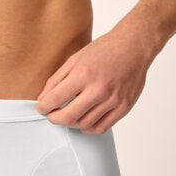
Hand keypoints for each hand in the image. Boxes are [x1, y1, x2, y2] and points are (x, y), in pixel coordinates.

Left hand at [35, 30, 151, 132]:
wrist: (134, 47)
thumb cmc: (104, 50)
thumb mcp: (76, 58)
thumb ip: (57, 79)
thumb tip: (43, 98)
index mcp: (84, 74)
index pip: (56, 99)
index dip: (43, 107)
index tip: (41, 108)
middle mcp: (99, 89)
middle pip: (68, 116)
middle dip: (54, 119)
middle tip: (51, 115)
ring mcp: (113, 100)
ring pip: (84, 124)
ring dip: (71, 123)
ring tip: (68, 115)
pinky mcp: (124, 107)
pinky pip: (101, 128)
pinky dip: (88, 128)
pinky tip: (83, 120)